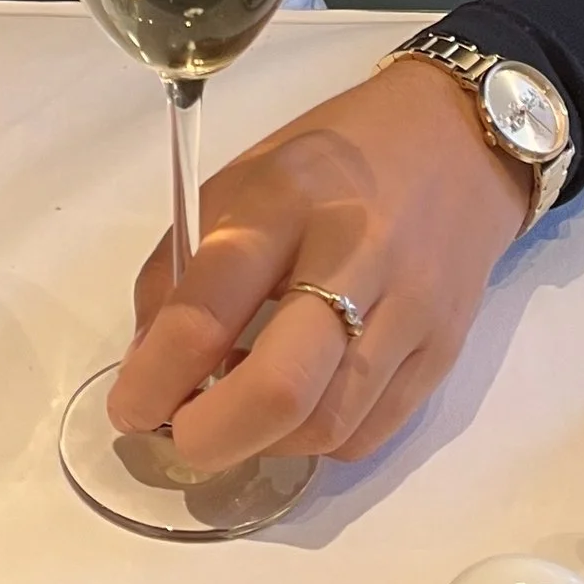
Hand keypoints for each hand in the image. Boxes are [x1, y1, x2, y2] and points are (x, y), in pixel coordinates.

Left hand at [107, 58, 529, 471]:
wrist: (454, 142)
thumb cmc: (329, 161)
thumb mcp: (242, 179)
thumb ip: (184, 268)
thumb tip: (148, 367)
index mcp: (284, 196)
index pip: (209, 304)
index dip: (157, 375)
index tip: (128, 407)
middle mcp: (352, 252)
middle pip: (280, 387)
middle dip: (213, 435)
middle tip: (179, 436)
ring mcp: (408, 307)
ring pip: (326, 426)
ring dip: (264, 442)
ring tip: (237, 411)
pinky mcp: (444, 349)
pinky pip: (368, 433)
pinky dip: (316, 440)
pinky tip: (297, 406)